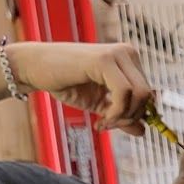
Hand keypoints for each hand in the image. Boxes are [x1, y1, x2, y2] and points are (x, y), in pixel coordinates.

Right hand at [6, 42, 155, 131]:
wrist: (35, 67)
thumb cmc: (66, 83)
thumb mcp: (99, 104)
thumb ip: (121, 115)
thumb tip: (143, 131)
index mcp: (129, 60)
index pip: (148, 93)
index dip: (135, 114)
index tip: (111, 124)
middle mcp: (127, 53)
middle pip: (148, 95)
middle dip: (130, 117)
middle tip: (106, 126)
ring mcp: (117, 53)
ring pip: (141, 95)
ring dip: (123, 117)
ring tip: (102, 122)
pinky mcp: (104, 59)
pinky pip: (124, 92)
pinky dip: (116, 112)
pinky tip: (101, 118)